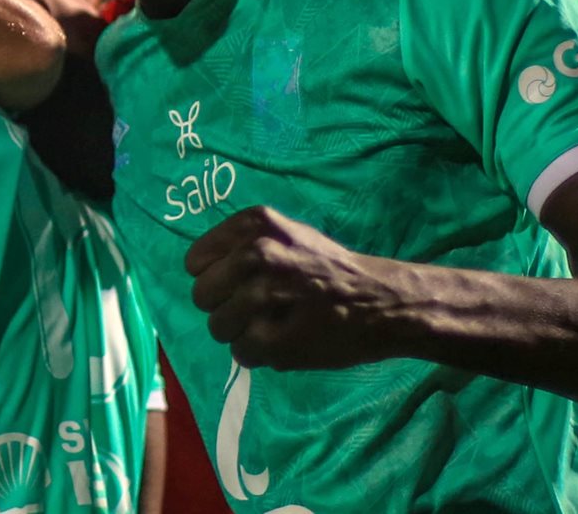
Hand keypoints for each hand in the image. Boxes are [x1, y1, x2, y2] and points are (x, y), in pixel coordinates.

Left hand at [185, 206, 405, 370]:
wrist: (382, 301)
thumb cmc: (329, 268)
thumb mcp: (286, 235)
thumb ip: (242, 246)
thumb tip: (199, 270)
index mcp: (255, 224)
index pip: (195, 261)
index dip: (215, 276)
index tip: (238, 283)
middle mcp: (256, 253)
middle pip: (201, 296)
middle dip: (224, 307)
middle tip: (258, 308)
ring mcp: (265, 297)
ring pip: (217, 328)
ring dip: (241, 333)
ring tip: (274, 324)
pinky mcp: (275, 338)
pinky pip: (240, 353)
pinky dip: (259, 354)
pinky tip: (286, 341)